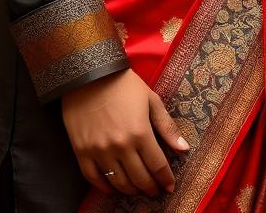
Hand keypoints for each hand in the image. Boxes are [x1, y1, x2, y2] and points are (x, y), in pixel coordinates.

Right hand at [61, 68, 188, 197]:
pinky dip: (104, 187)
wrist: (89, 75)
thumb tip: (184, 149)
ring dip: (130, 190)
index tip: (169, 187)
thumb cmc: (123, 85)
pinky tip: (112, 187)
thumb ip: (167, 126)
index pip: (157, 165)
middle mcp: (120, 146)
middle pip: (139, 178)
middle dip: (150, 188)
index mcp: (140, 132)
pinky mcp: (82, 151)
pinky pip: (93, 178)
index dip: (165, 179)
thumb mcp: (151, 99)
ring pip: (118, 182)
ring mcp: (99, 151)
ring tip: (137, 190)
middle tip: (155, 191)